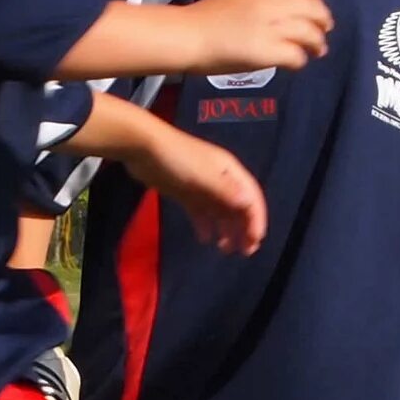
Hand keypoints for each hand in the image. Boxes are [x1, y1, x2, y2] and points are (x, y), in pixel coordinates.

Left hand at [125, 123, 266, 255]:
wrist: (142, 147)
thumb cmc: (177, 159)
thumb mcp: (204, 176)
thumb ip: (226, 191)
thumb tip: (248, 205)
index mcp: (230, 172)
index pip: (251, 198)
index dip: (256, 220)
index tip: (255, 242)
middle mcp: (220, 179)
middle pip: (238, 206)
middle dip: (244, 229)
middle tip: (244, 252)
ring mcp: (202, 186)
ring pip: (221, 211)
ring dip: (227, 230)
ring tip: (226, 249)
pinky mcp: (185, 193)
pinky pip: (201, 211)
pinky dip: (205, 225)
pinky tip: (205, 239)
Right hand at [185, 0, 331, 75]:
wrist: (186, 35)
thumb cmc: (203, 19)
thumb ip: (257, 1)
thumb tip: (273, 12)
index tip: (316, 8)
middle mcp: (268, 5)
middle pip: (311, 7)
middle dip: (323, 20)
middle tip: (324, 32)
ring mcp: (267, 27)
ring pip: (309, 32)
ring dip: (317, 43)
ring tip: (318, 51)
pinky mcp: (264, 51)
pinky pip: (295, 55)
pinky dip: (300, 60)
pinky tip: (295, 64)